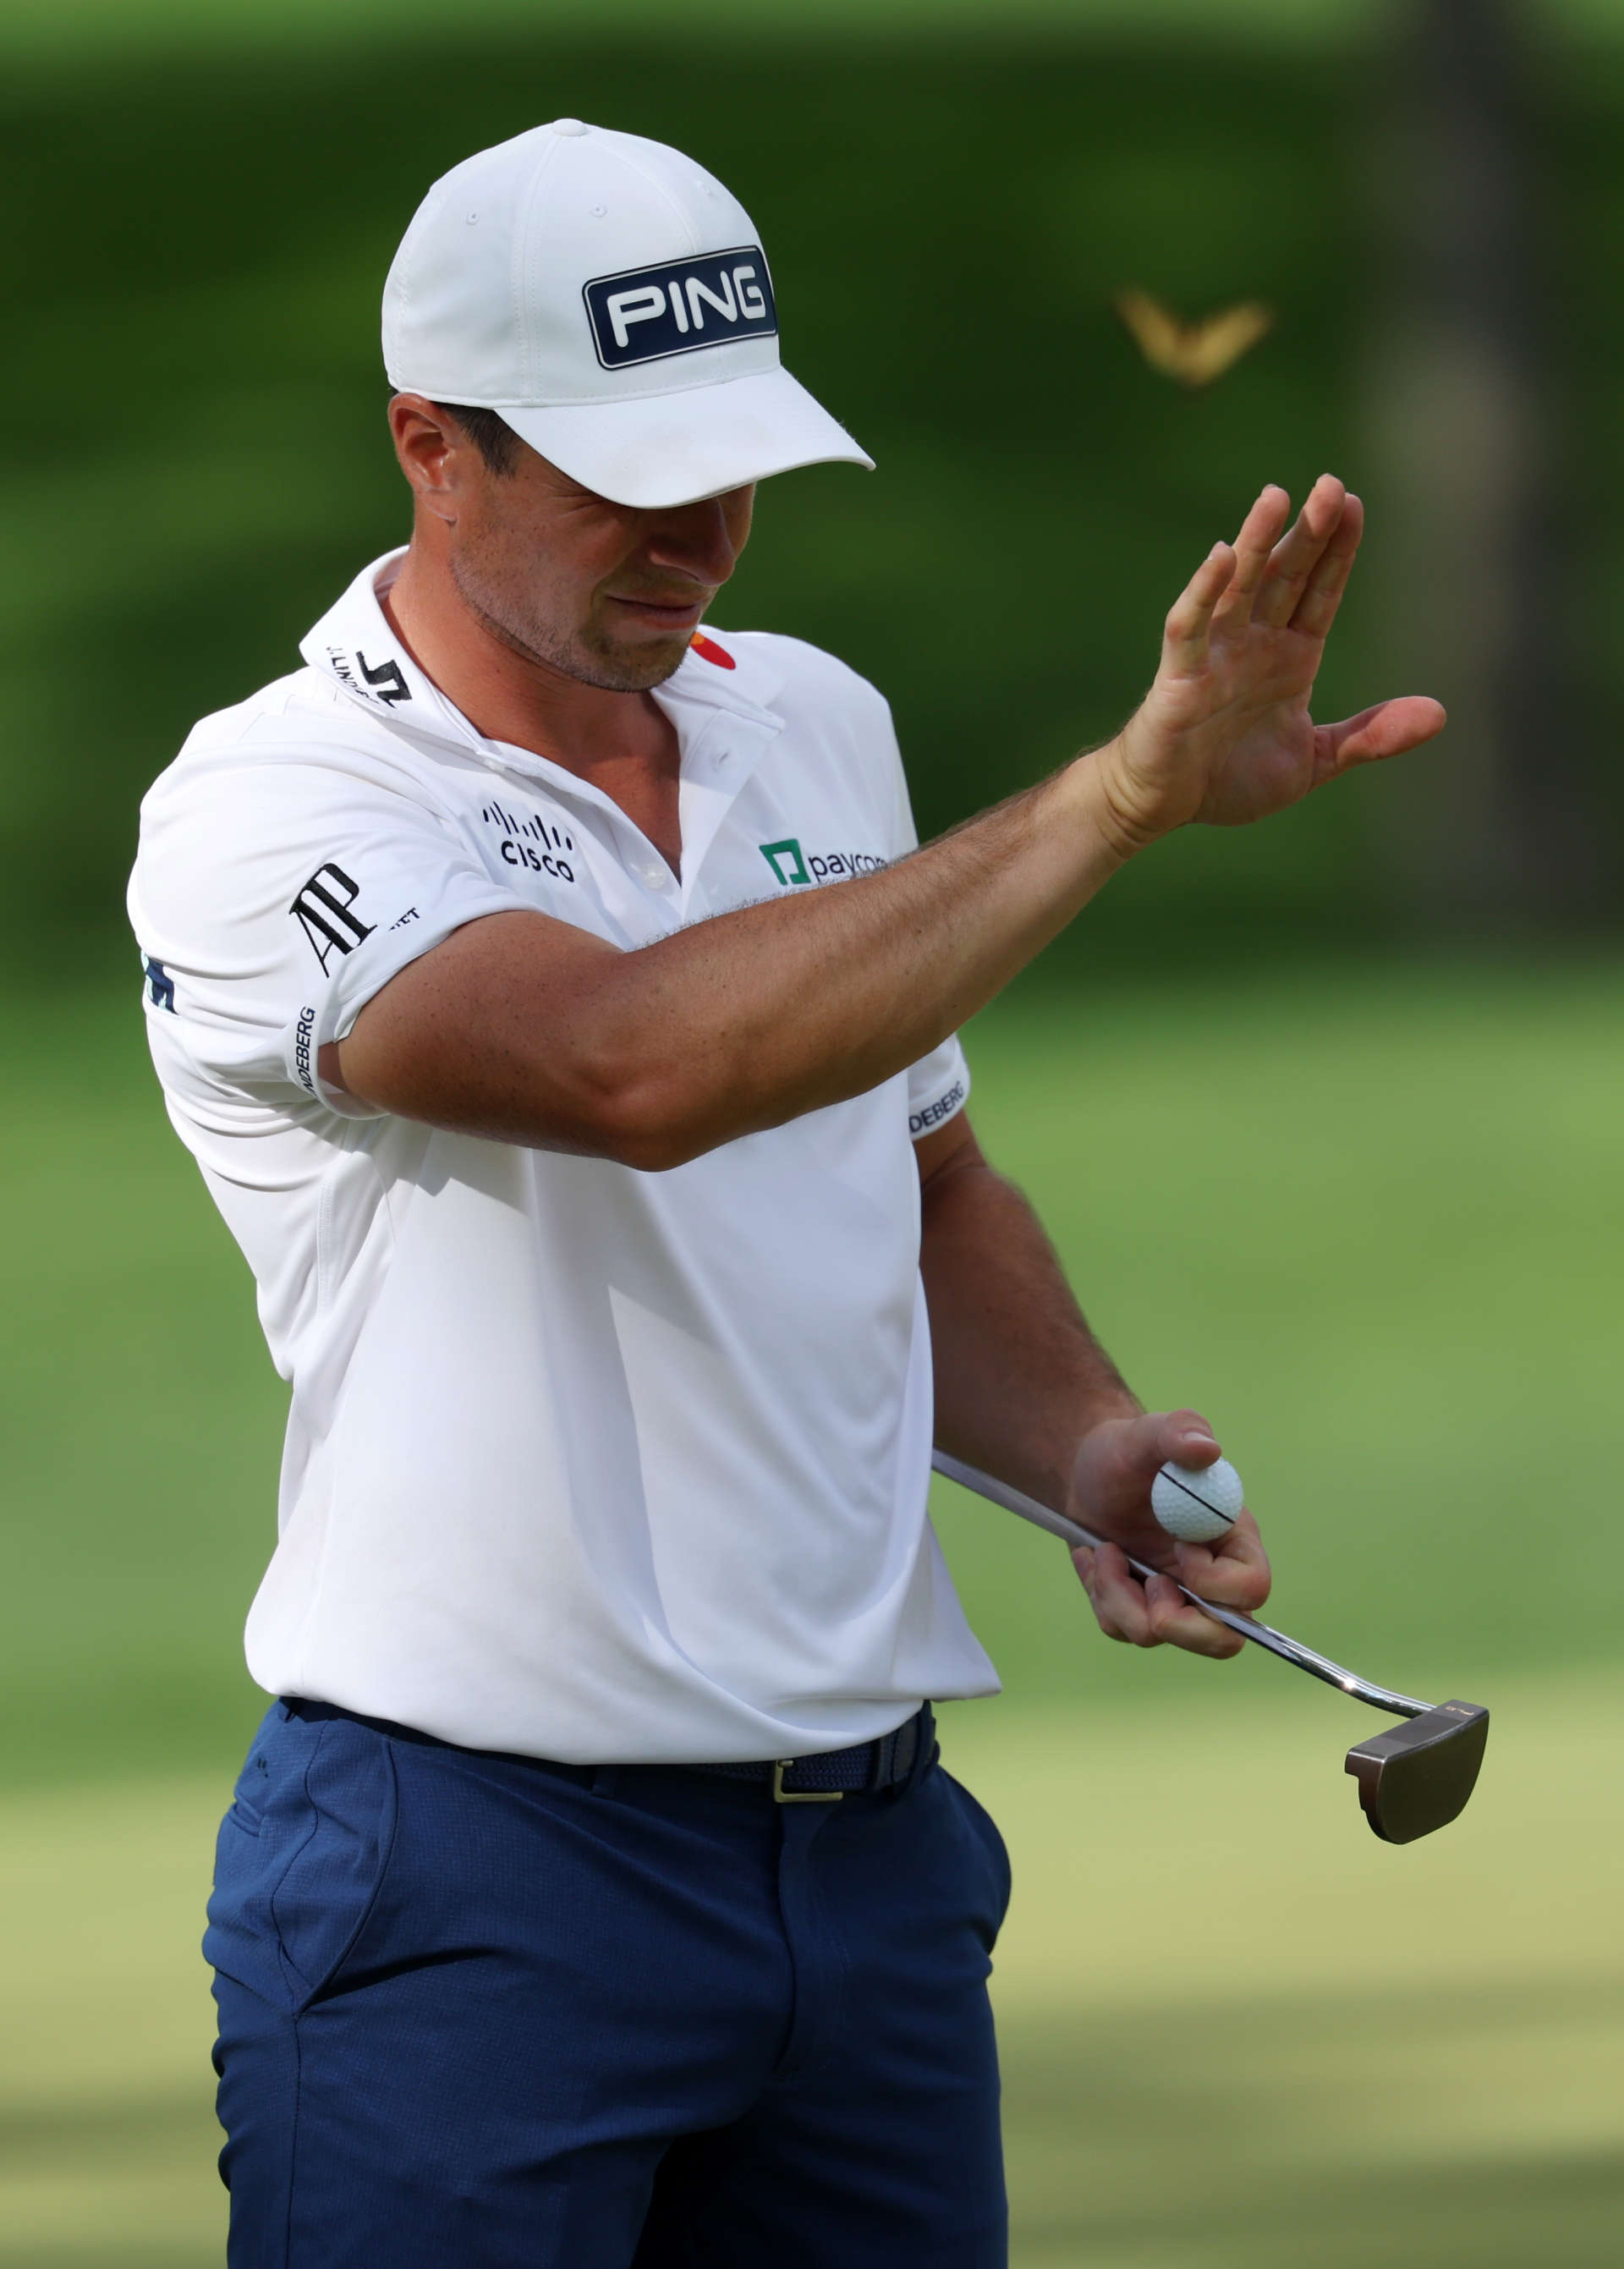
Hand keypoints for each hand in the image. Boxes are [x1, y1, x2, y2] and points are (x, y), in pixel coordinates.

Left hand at [1066, 1409, 1271, 1659]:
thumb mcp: (1147, 1433)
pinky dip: (1101, 1595)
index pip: (1252, 1588)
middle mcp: (1211, 1577)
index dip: (1216, 1583)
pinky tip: (1093, 1557)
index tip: (1179, 1548)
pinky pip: (1123, 1628)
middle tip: (1148, 1585)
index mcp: (1231, 1539)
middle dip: (1179, 1625)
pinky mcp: (1140, 1606)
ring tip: (1103, 1550)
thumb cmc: (1126, 1451)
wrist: (1086, 1472)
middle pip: (1224, 1640)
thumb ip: (1180, 1430)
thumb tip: (1207, 1448)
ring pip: (1161, 1635)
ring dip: (1120, 1597)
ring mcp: (1175, 1596)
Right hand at [1091, 477, 1446, 850]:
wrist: (1163, 807)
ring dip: (1257, 543)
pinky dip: (1203, 592)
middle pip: (1286, 576)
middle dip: (1309, 533)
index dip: (1337, 550)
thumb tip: (1439, 715)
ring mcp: (1216, 655)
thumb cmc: (1230, 780)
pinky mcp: (1179, 675)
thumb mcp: (1313, 762)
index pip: (1320, 591)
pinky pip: (1191, 626)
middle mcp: (1255, 644)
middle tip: (1332, 486)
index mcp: (1290, 658)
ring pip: (1240, 587)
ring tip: (1277, 497)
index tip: (1355, 505)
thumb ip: (1369, 737)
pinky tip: (1221, 557)